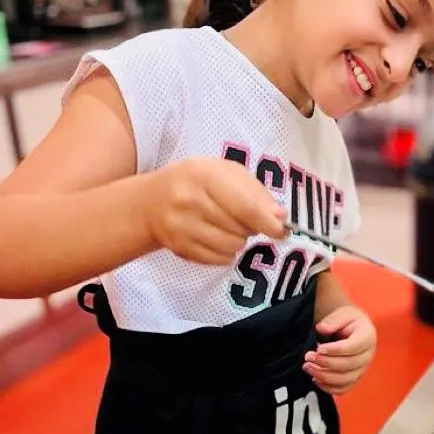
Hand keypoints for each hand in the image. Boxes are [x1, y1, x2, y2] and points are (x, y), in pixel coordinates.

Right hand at [148, 158, 284, 263]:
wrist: (151, 202)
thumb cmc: (197, 183)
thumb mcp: (226, 173)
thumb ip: (256, 192)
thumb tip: (280, 217)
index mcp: (204, 175)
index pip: (245, 207)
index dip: (268, 223)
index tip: (281, 230)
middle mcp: (190, 201)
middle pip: (241, 230)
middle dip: (251, 227)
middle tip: (241, 218)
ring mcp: (182, 227)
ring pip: (233, 247)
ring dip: (238, 240)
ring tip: (226, 226)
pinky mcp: (180, 248)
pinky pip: (220, 260)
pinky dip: (226, 252)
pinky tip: (215, 237)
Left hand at [305, 306, 376, 394]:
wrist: (350, 328)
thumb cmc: (345, 320)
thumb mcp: (341, 314)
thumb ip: (332, 320)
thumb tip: (321, 329)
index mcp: (368, 336)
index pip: (354, 347)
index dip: (336, 350)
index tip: (319, 349)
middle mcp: (368, 355)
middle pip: (349, 365)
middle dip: (327, 363)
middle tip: (308, 357)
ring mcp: (362, 369)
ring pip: (346, 379)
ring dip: (325, 376)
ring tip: (308, 367)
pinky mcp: (354, 378)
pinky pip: (343, 388)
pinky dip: (329, 387)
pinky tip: (315, 379)